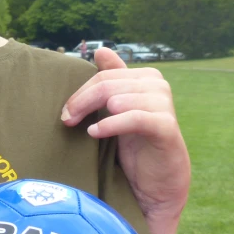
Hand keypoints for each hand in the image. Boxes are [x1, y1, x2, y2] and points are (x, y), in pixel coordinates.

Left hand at [61, 48, 189, 219]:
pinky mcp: (167, 128)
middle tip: (66, 121)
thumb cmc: (135, 145)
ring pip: (118, 98)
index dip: (80, 93)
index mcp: (146, 77)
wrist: (157, 183)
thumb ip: (111, 80)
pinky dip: (112, 124)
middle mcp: (158, 86)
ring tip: (83, 130)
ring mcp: (165, 105)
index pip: (103, 75)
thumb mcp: (118, 110)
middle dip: (81, 102)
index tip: (65, 113)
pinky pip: (136, 118)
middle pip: (107, 84)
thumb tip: (100, 50)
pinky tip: (95, 133)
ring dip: (93, 113)